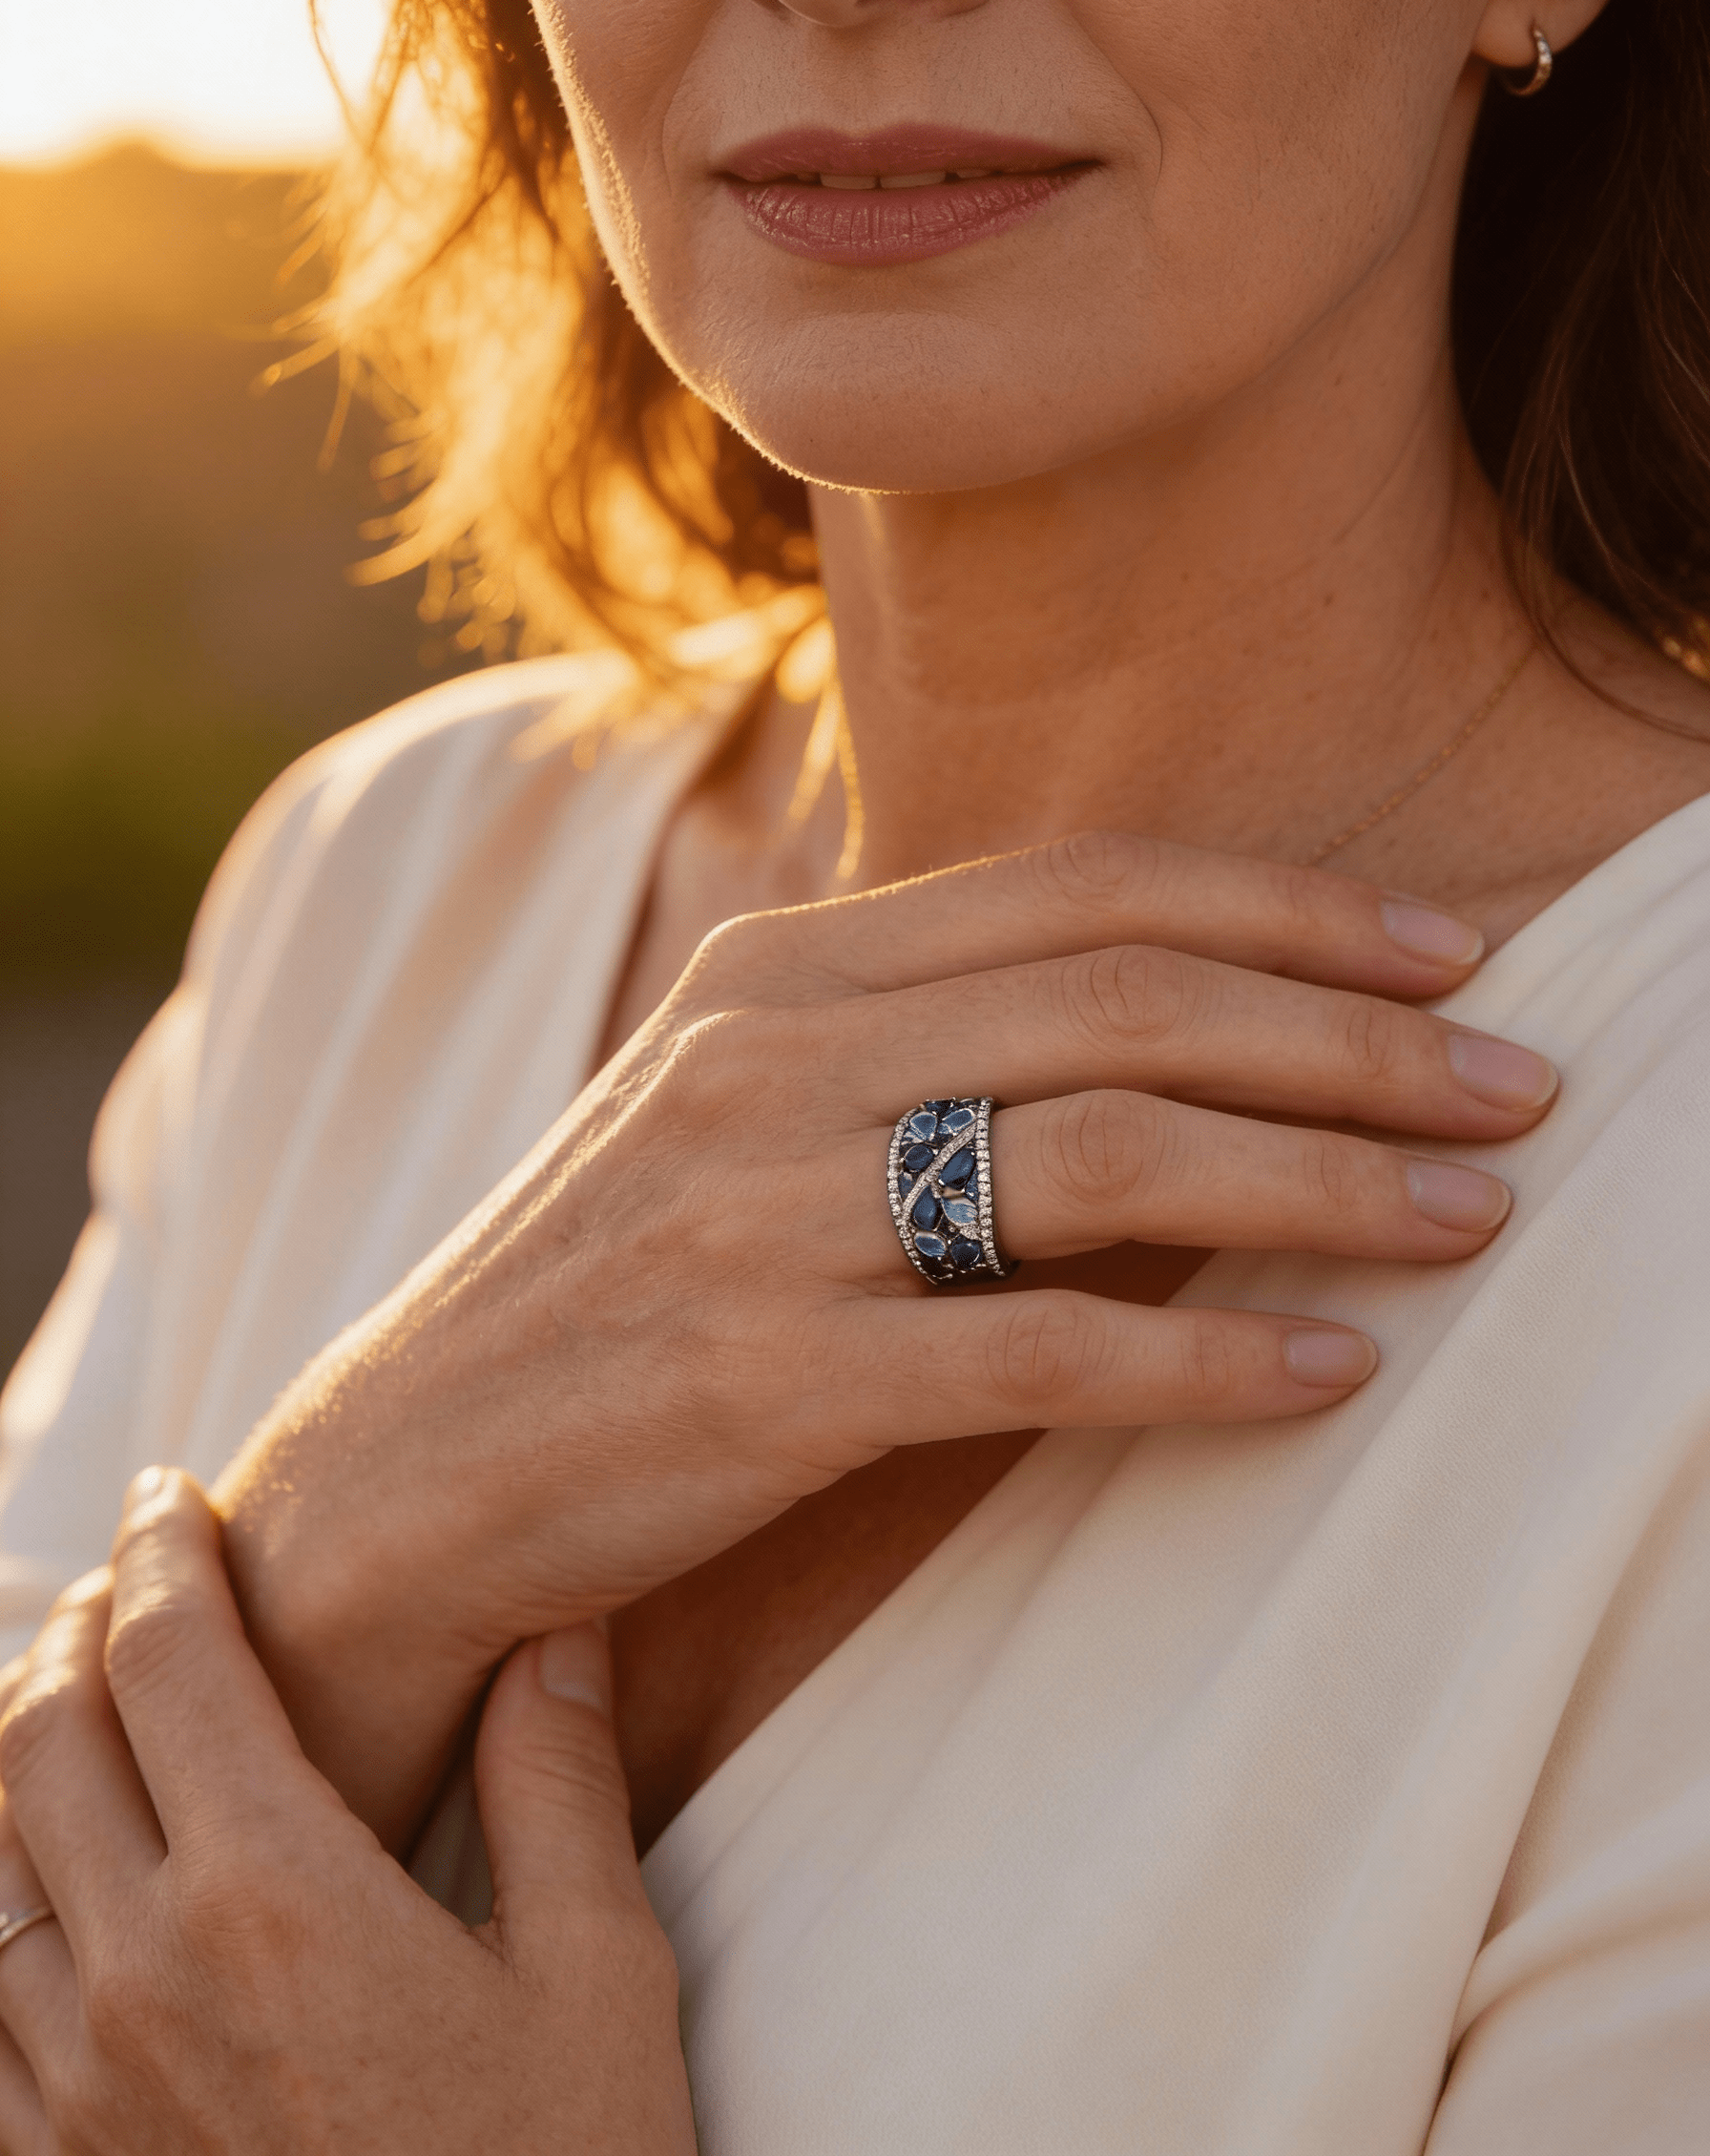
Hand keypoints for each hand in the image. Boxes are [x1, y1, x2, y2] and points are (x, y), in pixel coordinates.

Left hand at [0, 1471, 693, 2155]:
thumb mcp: (598, 1974)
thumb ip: (555, 1780)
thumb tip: (552, 1625)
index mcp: (277, 1895)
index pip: (174, 1660)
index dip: (163, 1552)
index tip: (171, 1492)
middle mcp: (144, 1972)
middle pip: (42, 1734)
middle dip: (75, 1624)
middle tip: (123, 1574)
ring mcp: (76, 2085)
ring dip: (16, 1746)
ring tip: (70, 1694)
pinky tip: (39, 1882)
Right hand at [214, 832, 1556, 1837]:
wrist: (411, 1466)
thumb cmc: (619, 1287)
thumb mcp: (750, 1117)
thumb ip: (926, 1049)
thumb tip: (1180, 1039)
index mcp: (784, 970)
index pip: (1086, 892)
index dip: (1290, 912)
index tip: (1451, 952)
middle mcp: (775, 1057)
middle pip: (1127, 1001)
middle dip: (1354, 1034)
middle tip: (1522, 1080)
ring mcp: (762, 1213)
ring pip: (1106, 1152)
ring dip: (1323, 1178)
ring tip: (1476, 1214)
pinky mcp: (763, 1379)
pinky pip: (1035, 1351)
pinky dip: (1205, 1357)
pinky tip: (1326, 1372)